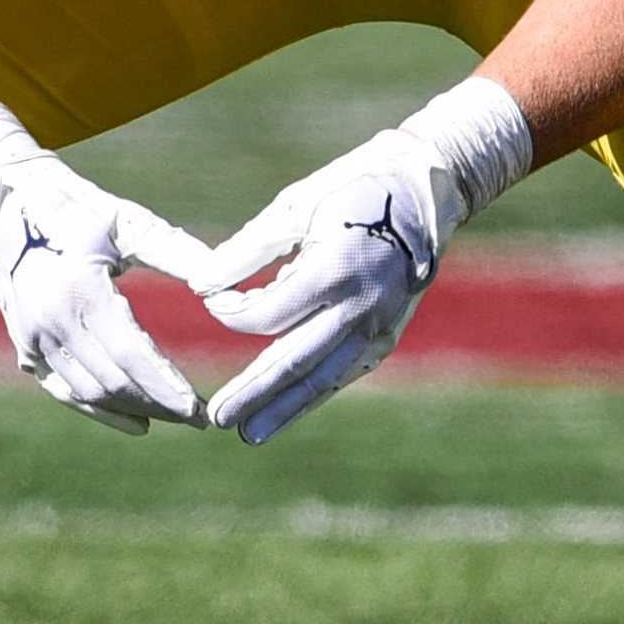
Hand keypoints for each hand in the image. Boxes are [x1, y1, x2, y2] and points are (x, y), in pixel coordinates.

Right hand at [0, 101, 214, 431]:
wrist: (3, 205)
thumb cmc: (75, 207)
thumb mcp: (128, 222)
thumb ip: (177, 253)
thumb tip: (226, 286)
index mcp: (79, 288)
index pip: (132, 354)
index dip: (168, 386)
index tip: (202, 409)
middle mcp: (50, 320)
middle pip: (114, 381)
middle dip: (160, 404)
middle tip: (200, 418)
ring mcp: (32, 338)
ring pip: (90, 392)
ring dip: (135, 409)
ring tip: (174, 417)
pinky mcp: (24, 347)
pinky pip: (65, 392)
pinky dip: (100, 412)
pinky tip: (137, 423)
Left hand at [198, 80, 533, 444]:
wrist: (424, 188)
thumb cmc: (349, 190)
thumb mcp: (294, 207)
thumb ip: (246, 250)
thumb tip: (199, 285)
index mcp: (335, 269)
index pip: (269, 313)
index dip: (232, 314)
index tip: (212, 302)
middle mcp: (361, 306)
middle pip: (295, 360)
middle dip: (254, 392)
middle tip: (218, 419)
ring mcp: (379, 326)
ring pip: (323, 377)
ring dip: (284, 408)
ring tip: (248, 434)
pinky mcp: (387, 336)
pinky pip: (344, 372)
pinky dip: (314, 395)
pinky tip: (286, 413)